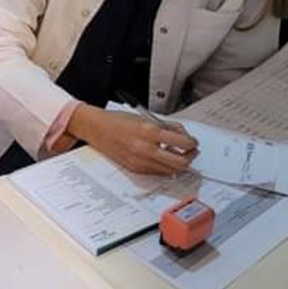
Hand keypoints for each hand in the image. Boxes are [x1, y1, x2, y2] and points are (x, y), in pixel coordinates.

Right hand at [67, 104, 198, 174]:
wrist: (95, 128)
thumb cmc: (116, 120)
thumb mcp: (144, 117)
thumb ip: (165, 126)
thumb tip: (182, 134)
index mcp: (149, 131)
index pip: (182, 142)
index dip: (192, 143)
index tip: (192, 141)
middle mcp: (145, 148)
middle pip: (180, 162)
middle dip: (190, 157)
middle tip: (191, 151)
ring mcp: (140, 161)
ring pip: (171, 170)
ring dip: (179, 163)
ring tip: (178, 155)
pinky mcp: (135, 168)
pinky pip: (158, 171)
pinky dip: (165, 166)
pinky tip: (163, 158)